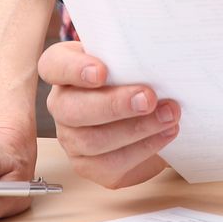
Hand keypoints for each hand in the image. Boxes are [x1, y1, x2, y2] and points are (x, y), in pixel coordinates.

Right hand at [39, 40, 178, 188]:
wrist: (149, 115)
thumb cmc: (137, 77)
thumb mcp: (132, 60)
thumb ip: (134, 56)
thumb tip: (157, 57)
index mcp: (67, 70)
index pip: (54, 65)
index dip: (73, 69)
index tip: (101, 72)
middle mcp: (63, 104)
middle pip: (71, 109)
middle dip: (114, 105)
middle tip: (148, 98)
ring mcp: (72, 138)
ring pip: (92, 140)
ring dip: (137, 128)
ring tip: (169, 116)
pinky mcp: (88, 165)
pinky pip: (110, 163)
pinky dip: (143, 148)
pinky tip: (165, 133)